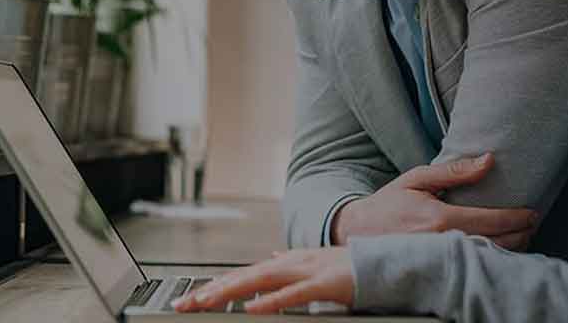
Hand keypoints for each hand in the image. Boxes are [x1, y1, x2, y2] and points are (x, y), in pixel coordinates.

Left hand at [173, 247, 352, 313]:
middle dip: (212, 290)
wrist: (382, 264)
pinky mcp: (323, 284)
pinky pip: (293, 294)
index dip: (215, 285)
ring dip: (230, 292)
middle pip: (243, 276)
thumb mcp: (311, 265)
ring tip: (206, 302)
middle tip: (185, 303)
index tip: (191, 298)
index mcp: (285, 262)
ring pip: (259, 280)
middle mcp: (290, 262)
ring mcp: (306, 271)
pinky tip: (251, 308)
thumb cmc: (347, 269)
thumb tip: (269, 258)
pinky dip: (270, 301)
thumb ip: (287, 265)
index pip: (243, 274)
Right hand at [332, 153, 540, 249]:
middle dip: (521, 234)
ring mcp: (440, 261)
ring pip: (487, 259)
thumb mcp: (417, 179)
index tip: (532, 213)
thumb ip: (454, 171)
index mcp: (440, 219)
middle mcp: (443, 244)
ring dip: (510, 249)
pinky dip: (490, 259)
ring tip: (520, 236)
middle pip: (497, 243)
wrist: (357, 233)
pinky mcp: (437, 270)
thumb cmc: (387, 204)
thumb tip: (489, 161)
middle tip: (531, 224)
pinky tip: (498, 250)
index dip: (518, 218)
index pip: (492, 220)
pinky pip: (472, 266)